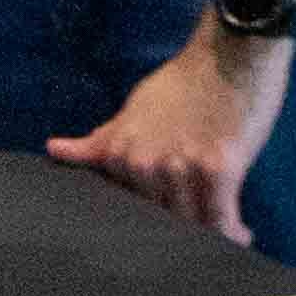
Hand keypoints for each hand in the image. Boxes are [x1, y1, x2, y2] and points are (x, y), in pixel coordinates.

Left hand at [51, 23, 295, 242]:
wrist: (231, 51)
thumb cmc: (185, 81)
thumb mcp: (134, 110)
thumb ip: (101, 141)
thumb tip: (53, 149)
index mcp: (120, 154)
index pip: (125, 211)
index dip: (144, 230)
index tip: (158, 238)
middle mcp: (144, 165)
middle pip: (157, 225)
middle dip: (176, 240)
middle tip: (193, 244)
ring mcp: (180, 168)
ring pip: (190, 228)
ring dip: (209, 240)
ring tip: (222, 238)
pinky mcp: (217, 170)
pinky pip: (221, 220)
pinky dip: (232, 233)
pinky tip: (241, 233)